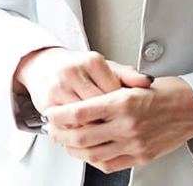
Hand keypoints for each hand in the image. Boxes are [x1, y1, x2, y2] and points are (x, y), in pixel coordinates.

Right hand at [13, 47, 152, 116]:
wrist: (44, 66)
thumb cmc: (79, 69)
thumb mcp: (105, 68)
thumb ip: (127, 75)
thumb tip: (148, 81)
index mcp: (91, 60)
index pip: (113, 90)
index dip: (121, 105)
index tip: (126, 113)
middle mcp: (72, 72)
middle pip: (97, 106)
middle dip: (108, 118)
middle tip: (117, 126)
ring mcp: (58, 88)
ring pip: (82, 118)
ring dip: (93, 128)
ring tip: (103, 131)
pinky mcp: (46, 103)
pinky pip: (67, 125)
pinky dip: (77, 130)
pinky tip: (85, 130)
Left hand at [45, 76, 192, 172]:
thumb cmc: (170, 92)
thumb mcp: (137, 83)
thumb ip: (110, 93)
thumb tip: (84, 102)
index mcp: (125, 102)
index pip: (81, 112)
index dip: (60, 115)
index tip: (51, 113)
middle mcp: (128, 125)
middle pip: (81, 136)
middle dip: (60, 134)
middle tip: (52, 129)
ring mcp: (134, 144)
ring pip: (91, 153)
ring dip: (73, 149)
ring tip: (66, 141)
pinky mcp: (141, 156)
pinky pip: (109, 164)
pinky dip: (93, 160)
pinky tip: (88, 152)